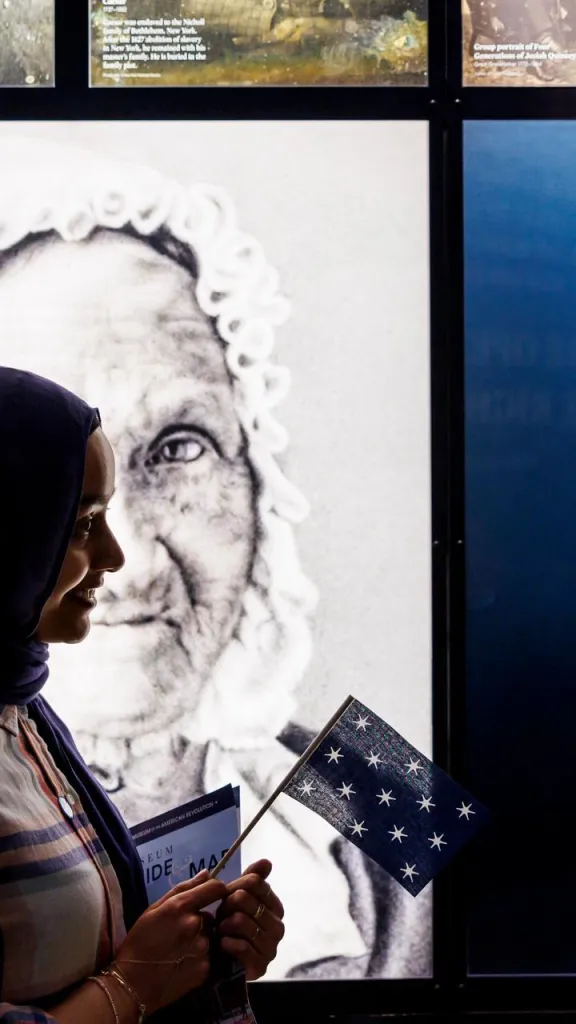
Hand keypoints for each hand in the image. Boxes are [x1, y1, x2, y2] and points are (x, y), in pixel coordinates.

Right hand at [113, 871, 227, 1014]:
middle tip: (179, 933)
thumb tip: (207, 873)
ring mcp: (203, 949)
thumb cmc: (139, 942)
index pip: (216, 888)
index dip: (215, 890)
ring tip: (179, 950)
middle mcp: (196, 925)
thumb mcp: (154, 909)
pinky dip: (199, 957)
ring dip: (200, 940)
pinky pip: (209, 956)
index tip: (210, 895)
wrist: (132, 984)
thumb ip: (183, 889)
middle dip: (199, 921)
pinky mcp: (206, 969)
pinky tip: (183, 963)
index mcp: (182, 906)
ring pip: (210, 936)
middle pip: (210, 916)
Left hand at [217, 859, 284, 979]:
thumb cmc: (230, 928)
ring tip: (221, 931)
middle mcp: (278, 926)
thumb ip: (252, 879)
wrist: (221, 965)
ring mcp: (271, 947)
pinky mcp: (260, 966)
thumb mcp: (237, 900)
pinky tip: (223, 945)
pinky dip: (226, 944)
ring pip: (240, 920)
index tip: (226, 897)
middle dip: (226, 906)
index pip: (254, 882)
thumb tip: (267, 861)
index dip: (234, 886)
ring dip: (224, 925)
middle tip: (221, 916)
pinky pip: (240, 946)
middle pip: (244, 898)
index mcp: (275, 907)